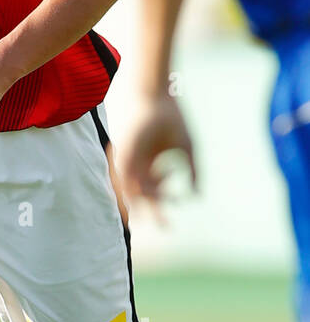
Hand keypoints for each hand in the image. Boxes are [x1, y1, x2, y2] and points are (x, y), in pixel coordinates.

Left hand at [118, 94, 196, 220]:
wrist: (155, 93)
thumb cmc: (172, 118)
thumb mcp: (187, 148)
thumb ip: (193, 172)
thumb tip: (198, 195)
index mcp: (149, 164)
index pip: (154, 190)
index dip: (167, 201)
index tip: (180, 207)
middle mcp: (136, 164)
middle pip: (142, 194)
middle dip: (154, 211)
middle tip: (166, 228)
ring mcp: (128, 158)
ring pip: (132, 188)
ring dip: (146, 202)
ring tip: (153, 215)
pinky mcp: (122, 151)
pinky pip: (125, 175)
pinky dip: (134, 188)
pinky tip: (144, 198)